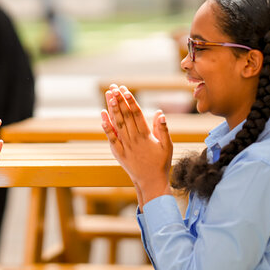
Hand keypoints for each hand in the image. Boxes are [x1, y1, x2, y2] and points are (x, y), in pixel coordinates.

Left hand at [101, 85, 172, 203]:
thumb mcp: (167, 146)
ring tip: (109, 95)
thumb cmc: (161, 163)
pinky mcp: (118, 153)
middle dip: (119, 100)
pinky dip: (106, 127)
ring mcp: (125, 146)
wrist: (150, 182)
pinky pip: (111, 138)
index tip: (125, 90)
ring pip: (117, 124)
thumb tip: (160, 113)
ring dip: (112, 109)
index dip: (130, 101)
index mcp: (146, 135)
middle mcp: (134, 139)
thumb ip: (163, 129)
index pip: (137, 114)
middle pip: (125, 115)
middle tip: (114, 87)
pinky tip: (102, 117)